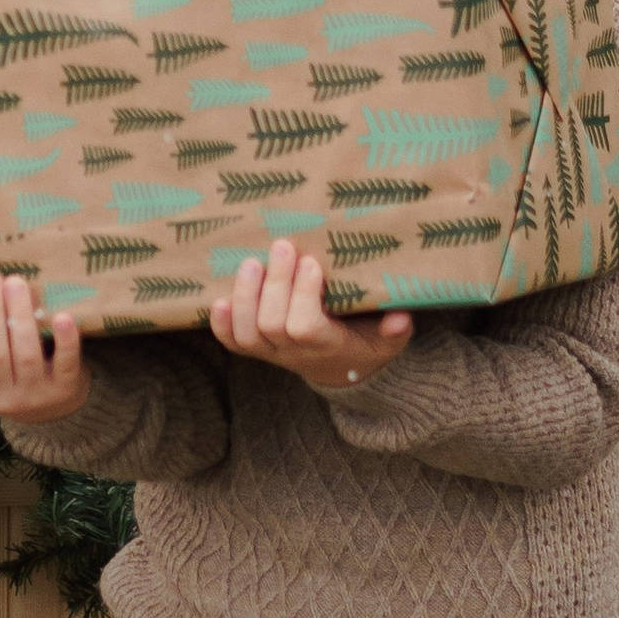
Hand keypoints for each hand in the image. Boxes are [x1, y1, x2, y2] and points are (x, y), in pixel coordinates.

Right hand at [0, 272, 89, 419]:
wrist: (53, 410)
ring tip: (16, 282)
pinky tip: (62, 315)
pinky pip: (67, 364)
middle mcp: (0, 395)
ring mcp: (34, 394)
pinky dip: (65, 340)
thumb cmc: (3, 376)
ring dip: (21, 317)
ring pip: (26, 355)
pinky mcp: (65, 388)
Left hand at [209, 238, 413, 391]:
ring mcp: (273, 353)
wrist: (342, 370)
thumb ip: (395, 331)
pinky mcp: (257, 349)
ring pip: (248, 333)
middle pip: (272, 323)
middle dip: (275, 284)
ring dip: (245, 296)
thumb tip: (401, 317)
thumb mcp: (388, 342)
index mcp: (328, 347)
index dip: (302, 296)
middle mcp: (295, 353)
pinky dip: (221, 324)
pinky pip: (233, 343)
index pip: (305, 327)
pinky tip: (217, 299)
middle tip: (283, 247)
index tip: (310, 262)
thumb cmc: (366, 344)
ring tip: (251, 263)